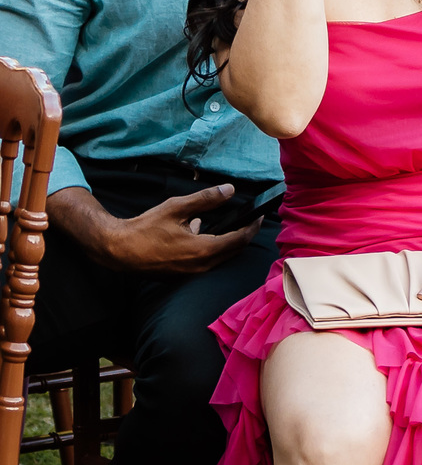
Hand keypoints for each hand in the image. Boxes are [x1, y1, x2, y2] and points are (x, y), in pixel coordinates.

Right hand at [48, 184, 261, 275]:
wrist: (118, 250)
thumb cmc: (146, 228)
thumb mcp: (177, 208)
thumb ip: (205, 199)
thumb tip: (230, 190)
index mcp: (204, 250)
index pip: (239, 240)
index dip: (252, 227)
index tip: (259, 216)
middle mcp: (202, 266)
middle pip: (232, 251)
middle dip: (243, 235)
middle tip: (249, 220)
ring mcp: (191, 273)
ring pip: (218, 257)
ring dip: (225, 242)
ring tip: (226, 223)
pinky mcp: (181, 275)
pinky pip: (204, 261)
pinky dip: (209, 248)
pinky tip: (197, 231)